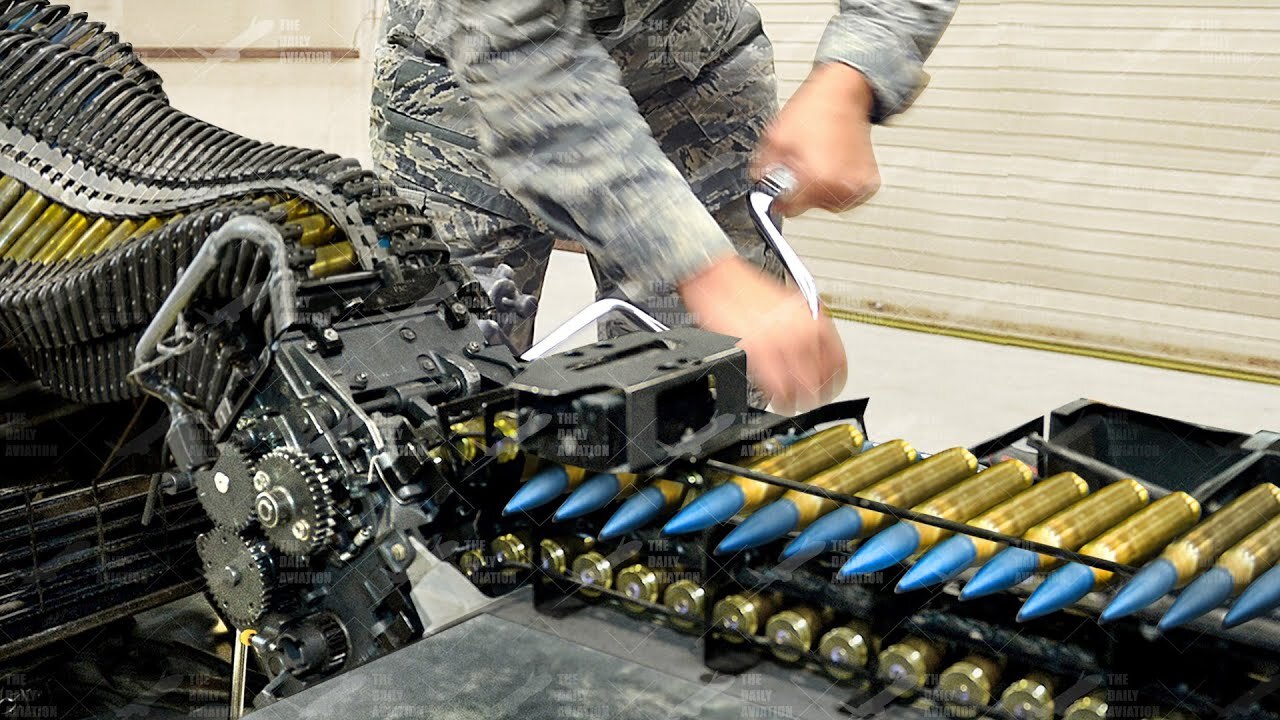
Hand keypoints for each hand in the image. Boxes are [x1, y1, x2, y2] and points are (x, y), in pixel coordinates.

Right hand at [679, 255, 846, 413]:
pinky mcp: (757, 351)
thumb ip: (805, 332)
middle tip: (807, 400)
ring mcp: (780, 342)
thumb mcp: (790, 307)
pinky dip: (777, 398)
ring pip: (801, 388)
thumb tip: (813, 358)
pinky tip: (774, 397)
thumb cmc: (748, 290)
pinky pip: (776, 387)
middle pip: (821, 380)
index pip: (838, 362)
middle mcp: (802, 330)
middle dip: (815, 395)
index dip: (834, 381)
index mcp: (814, 318)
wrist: (718, 277)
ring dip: (796, 401)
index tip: (828, 388)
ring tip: (789, 403)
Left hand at [753, 63, 879, 216]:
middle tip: (802, 162)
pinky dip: (836, 185)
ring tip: (818, 159)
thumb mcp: (775, 138)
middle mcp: (840, 187)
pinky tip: (832, 164)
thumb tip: (762, 189)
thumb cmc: (814, 110)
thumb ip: (762, 171)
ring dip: (819, 188)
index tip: (780, 183)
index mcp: (816, 178)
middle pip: (807, 207)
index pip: (788, 209)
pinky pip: (845, 197)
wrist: (843, 93)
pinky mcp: (867, 185)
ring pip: (826, 204)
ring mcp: (856, 187)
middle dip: (800, 188)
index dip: (779, 195)